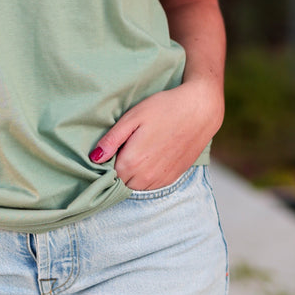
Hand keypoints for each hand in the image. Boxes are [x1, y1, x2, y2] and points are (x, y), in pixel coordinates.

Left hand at [89, 80, 223, 190]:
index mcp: (132, 162)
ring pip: (136, 186)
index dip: (105, 162)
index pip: (107, 175)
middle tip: (123, 147)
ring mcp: (161, 180)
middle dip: (117, 169)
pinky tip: (150, 156)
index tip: (110, 148)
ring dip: (132, 174)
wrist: (200, 110)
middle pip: (121, 183)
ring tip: (138, 149)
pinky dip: (146, 176)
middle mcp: (146, 177)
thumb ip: (112, 140)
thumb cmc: (164, 108)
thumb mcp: (133, 117)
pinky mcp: (173, 178)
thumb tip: (94, 158)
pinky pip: (151, 185)